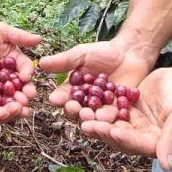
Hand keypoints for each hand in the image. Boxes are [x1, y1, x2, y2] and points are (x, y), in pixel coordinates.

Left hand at [0, 21, 41, 104]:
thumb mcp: (1, 31)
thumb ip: (20, 37)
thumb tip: (40, 39)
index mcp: (15, 62)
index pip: (25, 70)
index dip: (27, 74)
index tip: (26, 79)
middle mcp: (7, 76)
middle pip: (18, 87)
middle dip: (23, 94)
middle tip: (24, 99)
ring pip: (5, 97)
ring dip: (10, 104)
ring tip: (14, 109)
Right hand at [39, 39, 154, 122]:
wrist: (130, 53)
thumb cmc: (103, 52)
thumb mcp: (82, 54)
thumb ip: (64, 61)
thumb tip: (41, 62)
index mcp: (73, 91)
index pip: (63, 97)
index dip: (59, 99)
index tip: (56, 99)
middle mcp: (85, 103)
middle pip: (77, 112)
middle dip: (75, 111)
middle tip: (76, 110)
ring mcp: (102, 109)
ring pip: (95, 118)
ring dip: (93, 119)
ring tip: (93, 116)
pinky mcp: (119, 113)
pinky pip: (116, 118)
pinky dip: (114, 119)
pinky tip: (113, 117)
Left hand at [81, 66, 171, 170]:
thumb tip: (167, 166)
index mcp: (155, 145)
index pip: (137, 145)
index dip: (125, 139)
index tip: (113, 132)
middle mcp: (141, 138)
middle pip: (119, 137)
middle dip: (103, 131)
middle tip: (87, 125)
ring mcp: (132, 125)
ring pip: (111, 124)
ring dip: (96, 120)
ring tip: (81, 114)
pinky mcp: (125, 111)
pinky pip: (110, 110)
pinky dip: (98, 106)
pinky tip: (83, 100)